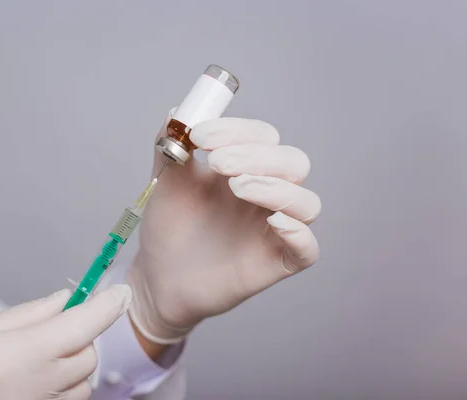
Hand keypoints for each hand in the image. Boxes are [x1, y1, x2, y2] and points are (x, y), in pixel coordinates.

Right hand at [0, 285, 131, 399]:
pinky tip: (41, 375)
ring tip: (44, 353)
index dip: (106, 306)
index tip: (121, 292)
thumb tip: (69, 298)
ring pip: (84, 382)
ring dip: (76, 362)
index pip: (80, 326)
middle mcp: (30, 389)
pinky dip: (67, 385)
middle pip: (88, 355)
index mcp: (13, 356)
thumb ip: (30, 313)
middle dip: (83, 334)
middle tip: (60, 323)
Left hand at [127, 112, 320, 343]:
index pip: (263, 136)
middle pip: (293, 163)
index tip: (200, 136)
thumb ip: (172, 145)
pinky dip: (298, 233)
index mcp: (244, 168)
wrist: (158, 277)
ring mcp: (273, 229)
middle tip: (219, 163)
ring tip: (237, 187)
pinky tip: (273, 222)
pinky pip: (308, 249)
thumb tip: (178, 112)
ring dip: (277, 188)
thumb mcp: (166, 181)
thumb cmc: (168, 227)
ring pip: (307, 202)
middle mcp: (265, 194)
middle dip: (258, 156)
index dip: (237, 130)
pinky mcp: (276, 263)